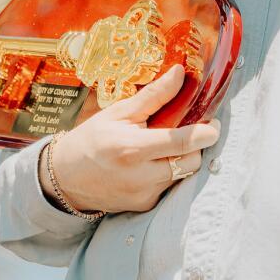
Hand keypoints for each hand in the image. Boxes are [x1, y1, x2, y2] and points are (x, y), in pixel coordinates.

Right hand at [41, 64, 221, 213]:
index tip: (214, 124)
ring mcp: (143, 195)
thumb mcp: (119, 112)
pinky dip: (166, 173)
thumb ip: (154, 96)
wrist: (65, 178)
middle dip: (195, 146)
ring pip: (181, 175)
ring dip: (180, 159)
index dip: (204, 133)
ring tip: (162, 146)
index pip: (180, 143)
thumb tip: (179, 73)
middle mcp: (140, 176)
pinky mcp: (144, 206)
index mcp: (132, 148)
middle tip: (189, 130)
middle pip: (190, 162)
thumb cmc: (92, 139)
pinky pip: (168, 187)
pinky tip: (149, 164)